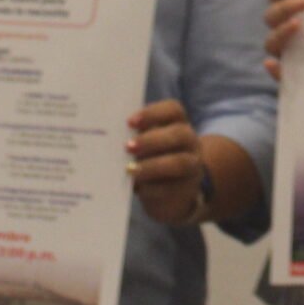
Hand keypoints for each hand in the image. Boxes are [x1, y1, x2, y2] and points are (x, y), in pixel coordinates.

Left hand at [128, 100, 208, 225]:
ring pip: (179, 162)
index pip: (173, 110)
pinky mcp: (187, 191)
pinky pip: (170, 188)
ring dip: (152, 165)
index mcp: (179, 124)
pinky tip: (137, 188)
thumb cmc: (152, 160)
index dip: (152, 113)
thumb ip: (136, 136)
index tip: (130, 121)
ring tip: (130, 170)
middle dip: (152, 139)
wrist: (172, 194)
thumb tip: (111, 135)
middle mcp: (190, 143)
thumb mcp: (147, 144)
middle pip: (179, 134)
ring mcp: (192, 167)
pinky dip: (151, 188)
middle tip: (128, 146)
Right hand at [262, 0, 303, 81]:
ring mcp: (288, 54)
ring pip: (271, 42)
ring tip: (298, 25)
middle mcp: (287, 32)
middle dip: (285, 6)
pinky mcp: (294, 78)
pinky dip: (273, 69)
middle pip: (271, 16)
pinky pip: (278, 74)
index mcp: (295, 12)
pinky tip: (274, 64)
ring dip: (280, 32)